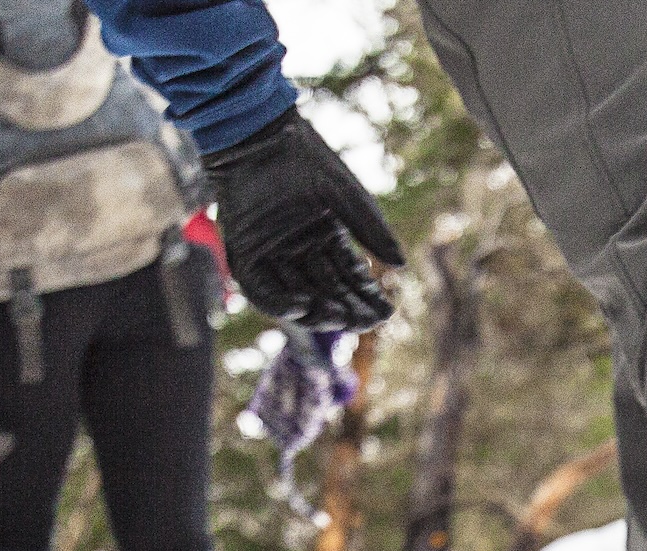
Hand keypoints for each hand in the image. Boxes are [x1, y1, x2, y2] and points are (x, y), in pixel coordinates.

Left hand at [201, 108, 405, 333]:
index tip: (386, 312)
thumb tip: (401, 266)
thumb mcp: (345, 195)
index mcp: (325, 236)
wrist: (257, 133)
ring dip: (317, 313)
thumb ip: (371, 229)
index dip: (367, 297)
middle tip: (364, 321)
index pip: (350, 277)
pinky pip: (262, 291)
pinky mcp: (244, 254)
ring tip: (338, 316)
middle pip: (326, 293)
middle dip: (347, 310)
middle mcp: (300, 250)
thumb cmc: (303, 157)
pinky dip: (281, 303)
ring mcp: (272, 254)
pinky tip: (304, 306)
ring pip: (296, 298)